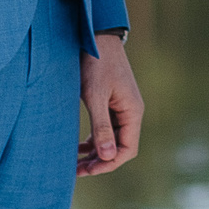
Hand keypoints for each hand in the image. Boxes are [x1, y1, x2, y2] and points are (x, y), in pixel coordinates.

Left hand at [78, 32, 141, 176]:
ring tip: (75, 163)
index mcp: (133, 112)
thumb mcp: (95, 96)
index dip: (108, 163)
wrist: (96, 37)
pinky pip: (106, 129)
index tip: (87, 170)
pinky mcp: (112, 103)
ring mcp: (122, 108)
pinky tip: (78, 146)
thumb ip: (101, 127)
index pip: (127, 150)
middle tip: (77, 171)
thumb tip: (108, 156)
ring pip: (112, 140)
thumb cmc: (96, 64)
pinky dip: (94, 140)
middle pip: (120, 148)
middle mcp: (131, 112)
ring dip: (96, 153)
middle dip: (100, 161)